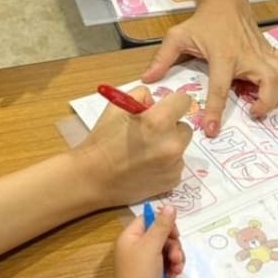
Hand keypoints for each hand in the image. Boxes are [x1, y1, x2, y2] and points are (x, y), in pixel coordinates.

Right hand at [78, 87, 193, 205]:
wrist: (92, 178)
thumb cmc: (102, 140)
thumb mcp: (117, 107)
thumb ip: (141, 96)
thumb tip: (156, 102)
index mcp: (159, 121)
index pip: (184, 101)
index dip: (172, 103)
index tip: (163, 109)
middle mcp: (172, 143)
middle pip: (184, 126)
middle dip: (170, 127)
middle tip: (149, 133)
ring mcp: (174, 165)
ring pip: (181, 146)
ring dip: (169, 145)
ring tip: (145, 151)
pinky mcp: (173, 181)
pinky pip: (176, 164)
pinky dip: (166, 163)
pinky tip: (146, 166)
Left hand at [109, 206, 184, 277]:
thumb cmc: (140, 273)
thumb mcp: (151, 245)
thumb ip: (162, 225)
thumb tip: (169, 205)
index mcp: (130, 237)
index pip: (147, 220)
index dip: (162, 222)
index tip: (174, 231)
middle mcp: (135, 247)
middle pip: (160, 235)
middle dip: (173, 244)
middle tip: (176, 254)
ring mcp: (144, 262)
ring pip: (166, 250)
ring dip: (175, 256)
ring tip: (177, 267)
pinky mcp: (152, 274)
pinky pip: (167, 263)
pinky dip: (173, 267)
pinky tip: (175, 274)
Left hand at [142, 0, 277, 137]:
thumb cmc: (202, 21)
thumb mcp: (177, 37)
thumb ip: (162, 59)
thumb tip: (147, 79)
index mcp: (223, 56)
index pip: (220, 88)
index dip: (216, 111)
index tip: (213, 130)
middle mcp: (246, 55)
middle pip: (268, 81)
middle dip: (266, 102)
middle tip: (254, 112)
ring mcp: (261, 52)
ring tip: (264, 103)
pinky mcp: (270, 49)